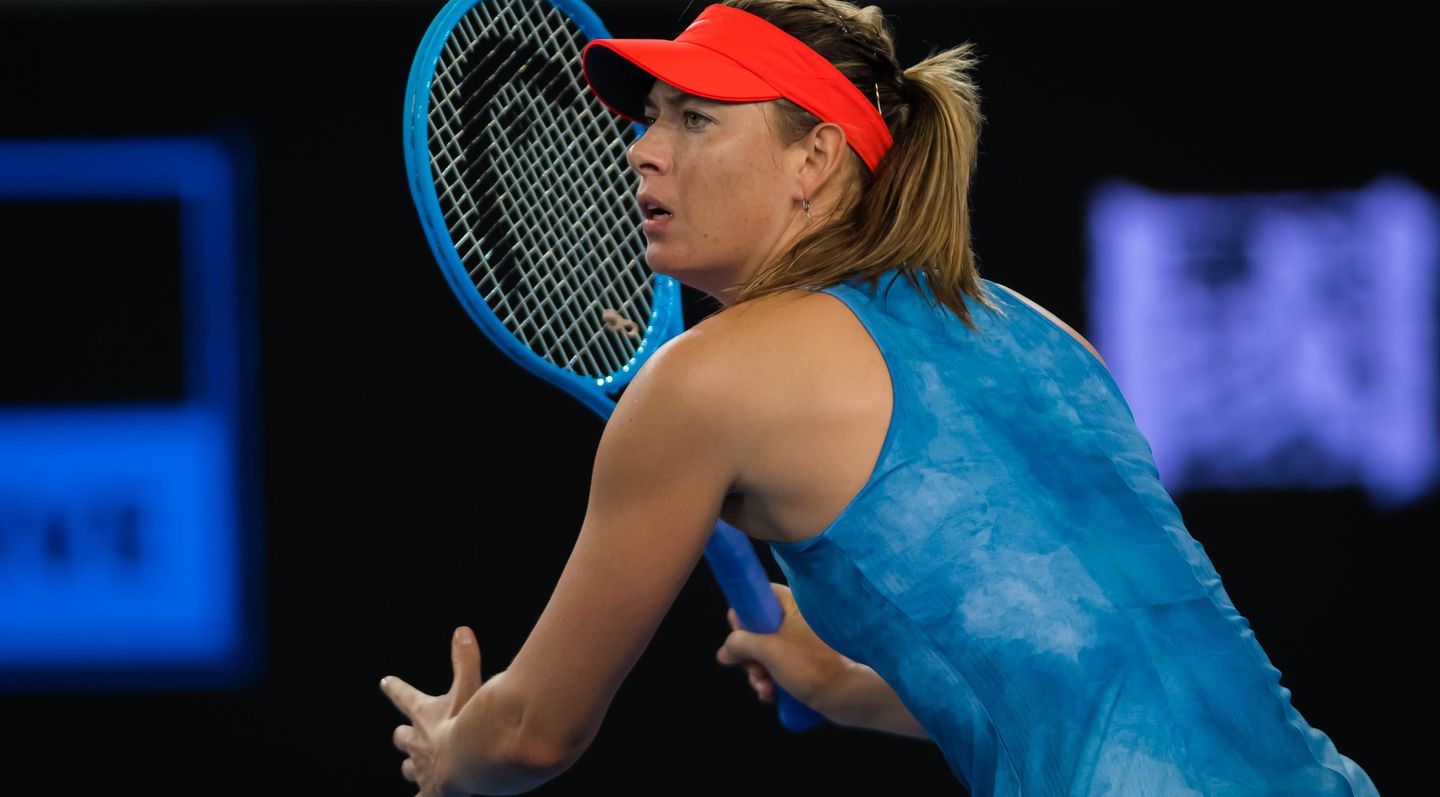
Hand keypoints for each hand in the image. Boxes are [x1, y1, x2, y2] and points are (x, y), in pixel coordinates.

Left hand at [381, 626, 483, 796]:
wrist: (465, 762)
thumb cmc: (466, 722)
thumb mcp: (468, 686)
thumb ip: (465, 659)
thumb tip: (461, 631)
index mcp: (423, 714)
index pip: (405, 696)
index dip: (396, 689)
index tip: (385, 682)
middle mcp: (417, 741)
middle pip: (401, 737)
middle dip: (403, 735)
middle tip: (402, 734)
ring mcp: (422, 768)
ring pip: (408, 767)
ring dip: (411, 765)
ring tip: (413, 767)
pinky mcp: (430, 791)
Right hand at [715, 583, 849, 710]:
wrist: (848, 696)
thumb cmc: (812, 667)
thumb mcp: (768, 651)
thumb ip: (740, 644)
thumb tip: (725, 651)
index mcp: (792, 604)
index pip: (758, 596)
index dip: (744, 616)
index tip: (739, 637)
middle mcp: (797, 619)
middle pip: (757, 629)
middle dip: (749, 656)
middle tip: (753, 670)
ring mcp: (802, 642)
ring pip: (766, 653)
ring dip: (758, 673)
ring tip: (764, 688)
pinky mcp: (806, 663)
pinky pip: (779, 668)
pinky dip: (771, 681)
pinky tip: (771, 695)